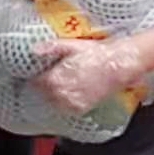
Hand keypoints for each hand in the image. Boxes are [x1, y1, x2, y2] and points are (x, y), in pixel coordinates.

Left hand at [32, 37, 147, 113]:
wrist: (118, 66)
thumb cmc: (98, 55)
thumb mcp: (73, 45)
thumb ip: (52, 48)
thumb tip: (35, 49)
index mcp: (55, 79)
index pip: (36, 83)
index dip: (37, 77)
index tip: (39, 73)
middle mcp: (61, 94)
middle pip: (43, 94)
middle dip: (44, 87)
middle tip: (51, 78)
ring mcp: (71, 103)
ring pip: (53, 103)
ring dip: (53, 95)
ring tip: (62, 85)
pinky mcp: (81, 109)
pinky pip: (65, 109)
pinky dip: (64, 102)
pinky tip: (69, 93)